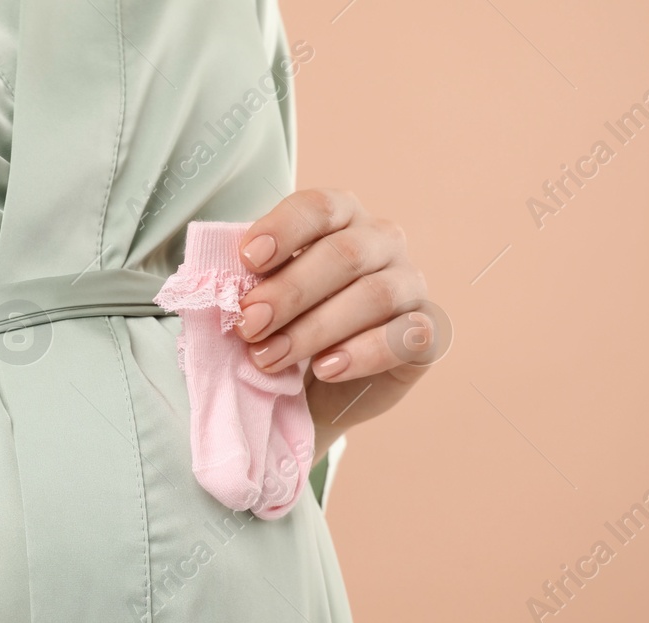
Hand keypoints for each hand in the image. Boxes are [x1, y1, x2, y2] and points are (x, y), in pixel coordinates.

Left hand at [236, 189, 440, 458]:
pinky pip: (406, 336)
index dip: (284, 229)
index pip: (319, 208)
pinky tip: (326, 368)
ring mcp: (410, 285)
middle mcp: (383, 243)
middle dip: (289, 291)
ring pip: (374, 295)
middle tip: (248, 325)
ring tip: (271, 357)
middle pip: (344, 254)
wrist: (313, 390)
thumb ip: (250, 285)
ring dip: (316, 328)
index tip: (247, 260)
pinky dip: (363, 352)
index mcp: (341, 218)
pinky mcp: (426, 333)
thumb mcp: (261, 302)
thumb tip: (221, 286)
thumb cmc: (284, 329)